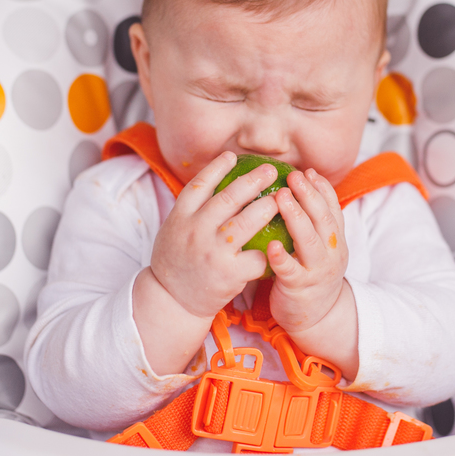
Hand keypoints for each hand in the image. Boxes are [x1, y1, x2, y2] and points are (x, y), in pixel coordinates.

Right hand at [148, 151, 279, 318]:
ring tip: (281, 198)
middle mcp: (195, 231)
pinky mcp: (229, 274)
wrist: (172, 300)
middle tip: (271, 170)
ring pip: (246, 223)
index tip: (233, 155)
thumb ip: (193, 208)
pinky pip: (257, 256)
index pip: (199, 185)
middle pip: (228, 198)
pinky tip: (282, 239)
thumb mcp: (175, 229)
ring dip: (267, 207)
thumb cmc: (178, 260)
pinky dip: (270, 248)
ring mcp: (213, 252)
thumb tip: (216, 177)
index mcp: (180, 217)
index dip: (217, 167)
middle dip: (253, 181)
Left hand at [266, 169, 350, 334]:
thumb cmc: (309, 275)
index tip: (308, 171)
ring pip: (309, 240)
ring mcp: (317, 270)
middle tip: (292, 177)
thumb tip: (294, 188)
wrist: (317, 318)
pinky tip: (271, 244)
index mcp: (335, 239)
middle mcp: (331, 252)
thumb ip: (311, 223)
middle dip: (308, 195)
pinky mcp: (299, 287)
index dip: (321, 188)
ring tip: (281, 197)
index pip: (332, 208)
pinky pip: (290, 270)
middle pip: (322, 218)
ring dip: (296, 216)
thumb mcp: (319, 247)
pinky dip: (282, 256)